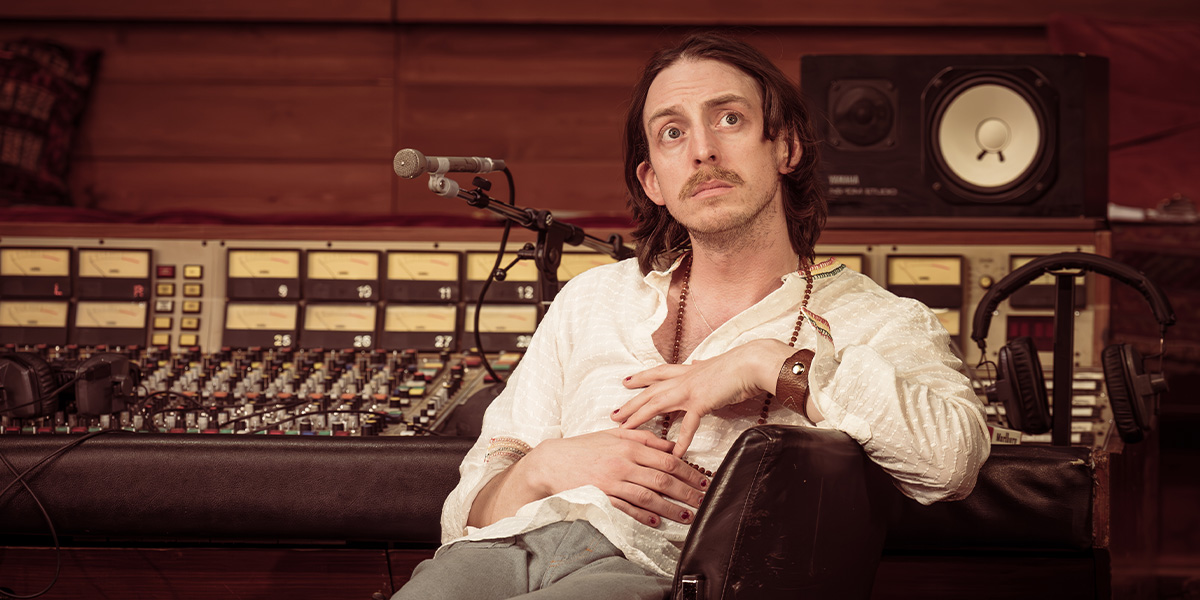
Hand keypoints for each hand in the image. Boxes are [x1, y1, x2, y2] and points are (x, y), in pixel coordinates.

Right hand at [520, 428, 708, 526]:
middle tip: (704, 499)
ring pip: (649, 496)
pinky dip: (643, 516)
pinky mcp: (602, 497)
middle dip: (687, 491)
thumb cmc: (582, 448)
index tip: (703, 479)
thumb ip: (642, 437)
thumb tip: (669, 444)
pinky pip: (627, 508)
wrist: (550, 463)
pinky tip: (657, 522)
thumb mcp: (612, 435)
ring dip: (671, 508)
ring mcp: (612, 481)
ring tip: (687, 515)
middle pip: (663, 479)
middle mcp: (623, 463)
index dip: (688, 470)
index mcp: (628, 445)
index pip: (666, 458)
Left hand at [612, 339, 795, 456]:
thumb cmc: (738, 365)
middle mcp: (683, 378)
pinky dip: (680, 441)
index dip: (641, 377)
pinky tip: (673, 454)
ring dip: (639, 417)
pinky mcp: (701, 402)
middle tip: (613, 414)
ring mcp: (690, 390)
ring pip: (657, 404)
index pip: (658, 373)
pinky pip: (687, 425)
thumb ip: (703, 368)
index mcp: (687, 370)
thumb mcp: (715, 365)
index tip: (626, 381)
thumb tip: (697, 362)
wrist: (751, 363)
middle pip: (650, 391)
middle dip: (630, 403)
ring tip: (625, 431)